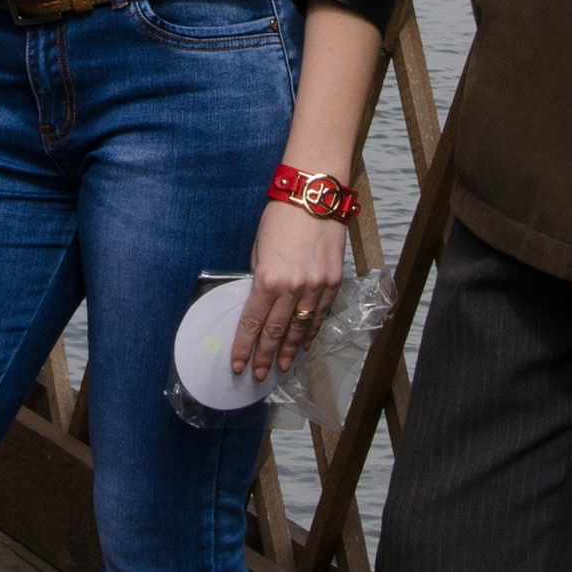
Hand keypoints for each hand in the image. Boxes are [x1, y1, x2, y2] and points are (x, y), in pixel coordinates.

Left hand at [233, 194, 346, 380]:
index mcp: (268, 279)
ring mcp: (315, 286)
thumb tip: (258, 300)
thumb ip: (259, 277)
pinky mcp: (333, 281)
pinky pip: (321, 313)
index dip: (244, 346)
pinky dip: (312, 330)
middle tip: (259, 374)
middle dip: (266, 355)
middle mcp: (292, 287)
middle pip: (276, 331)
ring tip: (283, 366)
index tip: (238, 364)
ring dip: (291, 349)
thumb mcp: (259, 248)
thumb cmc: (280, 217)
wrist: (314, 196)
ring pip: (301, 327)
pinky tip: (305, 343)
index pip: (253, 322)